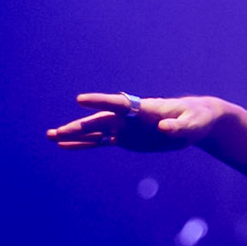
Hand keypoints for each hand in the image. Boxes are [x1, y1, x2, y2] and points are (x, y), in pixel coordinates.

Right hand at [45, 92, 226, 151]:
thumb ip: (178, 127)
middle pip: (100, 120)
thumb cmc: (196, 119)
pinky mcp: (125, 139)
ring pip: (95, 131)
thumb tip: (164, 129)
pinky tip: (65, 146)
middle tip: (56, 132)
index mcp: (145, 109)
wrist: (195, 122)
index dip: (101, 102)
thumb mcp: (191, 124)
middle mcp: (130, 117)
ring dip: (74, 134)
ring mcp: (125, 128)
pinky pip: (101, 142)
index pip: (120, 104)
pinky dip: (84, 144)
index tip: (81, 99)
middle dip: (79, 126)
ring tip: (50, 136)